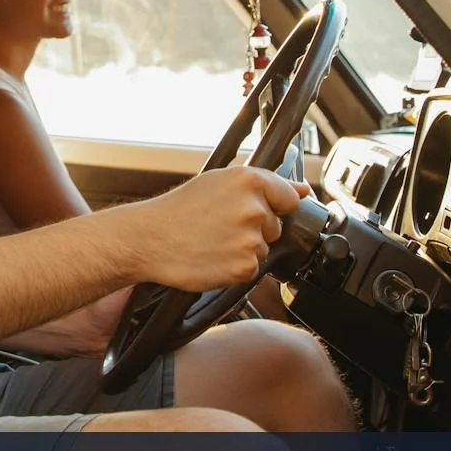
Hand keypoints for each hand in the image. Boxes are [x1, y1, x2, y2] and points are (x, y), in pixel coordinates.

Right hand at [118, 167, 309, 291]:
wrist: (149, 239)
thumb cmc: (178, 210)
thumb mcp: (217, 181)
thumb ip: (265, 184)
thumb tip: (301, 190)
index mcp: (249, 180)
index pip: (288, 196)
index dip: (271, 206)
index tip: (251, 212)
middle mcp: (254, 208)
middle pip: (275, 225)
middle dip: (254, 228)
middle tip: (220, 226)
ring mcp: (250, 239)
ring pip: (263, 248)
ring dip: (243, 249)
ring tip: (212, 241)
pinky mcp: (244, 266)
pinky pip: (251, 269)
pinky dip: (234, 267)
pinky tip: (213, 257)